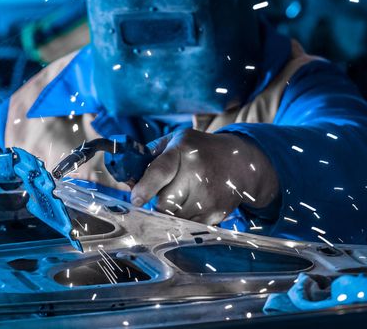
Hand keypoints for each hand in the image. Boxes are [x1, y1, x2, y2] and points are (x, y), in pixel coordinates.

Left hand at [130, 129, 278, 224]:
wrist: (240, 162)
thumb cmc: (199, 150)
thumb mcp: (175, 141)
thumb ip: (148, 157)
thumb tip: (126, 180)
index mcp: (182, 151)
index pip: (160, 172)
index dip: (145, 188)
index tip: (135, 199)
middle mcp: (197, 173)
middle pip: (164, 202)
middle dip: (161, 199)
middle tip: (172, 187)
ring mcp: (208, 196)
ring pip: (174, 217)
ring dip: (173, 210)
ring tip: (186, 192)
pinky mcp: (216, 214)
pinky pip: (187, 226)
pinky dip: (186, 218)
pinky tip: (196, 201)